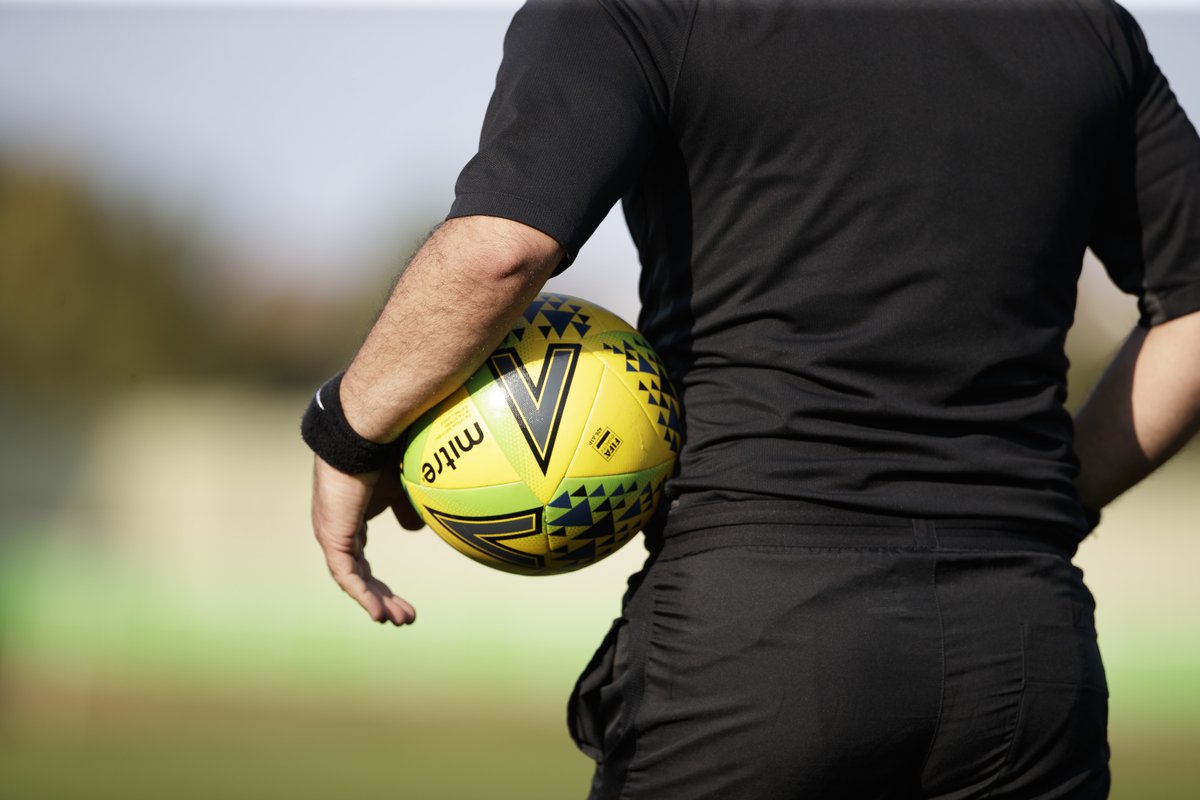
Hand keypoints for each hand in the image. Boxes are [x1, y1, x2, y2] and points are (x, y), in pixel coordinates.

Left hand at [310, 455, 422, 625]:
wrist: (363, 438)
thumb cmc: (384, 453)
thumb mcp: (402, 488)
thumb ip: (406, 511)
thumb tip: (416, 531)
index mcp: (350, 519)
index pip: (361, 560)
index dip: (379, 583)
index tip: (401, 601)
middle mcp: (337, 530)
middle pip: (359, 575)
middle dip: (382, 597)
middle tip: (405, 617)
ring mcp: (332, 535)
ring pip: (353, 580)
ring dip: (376, 601)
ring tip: (398, 620)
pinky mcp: (333, 537)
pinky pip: (347, 576)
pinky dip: (364, 596)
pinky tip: (380, 613)